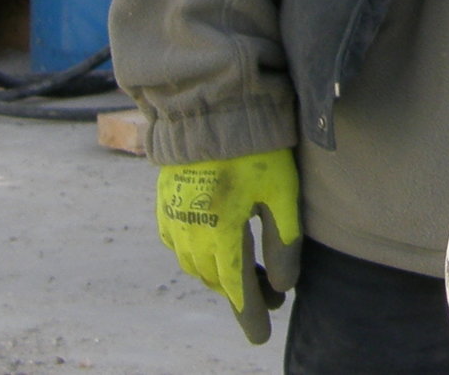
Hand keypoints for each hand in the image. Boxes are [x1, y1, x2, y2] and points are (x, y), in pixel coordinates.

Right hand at [157, 150, 303, 343]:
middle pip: (218, 281)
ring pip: (197, 267)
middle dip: (244, 294)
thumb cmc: (252, 149)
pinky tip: (213, 250)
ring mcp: (173, 223)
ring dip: (222, 276)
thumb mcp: (280, 192)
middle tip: (272, 296)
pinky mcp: (164, 207)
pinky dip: (198, 256)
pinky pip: (178, 246)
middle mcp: (191, 238)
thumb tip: (284, 285)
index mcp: (222, 237)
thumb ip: (284, 240)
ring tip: (250, 273)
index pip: (238, 291)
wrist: (206, 111)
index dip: (251, 317)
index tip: (261, 337)